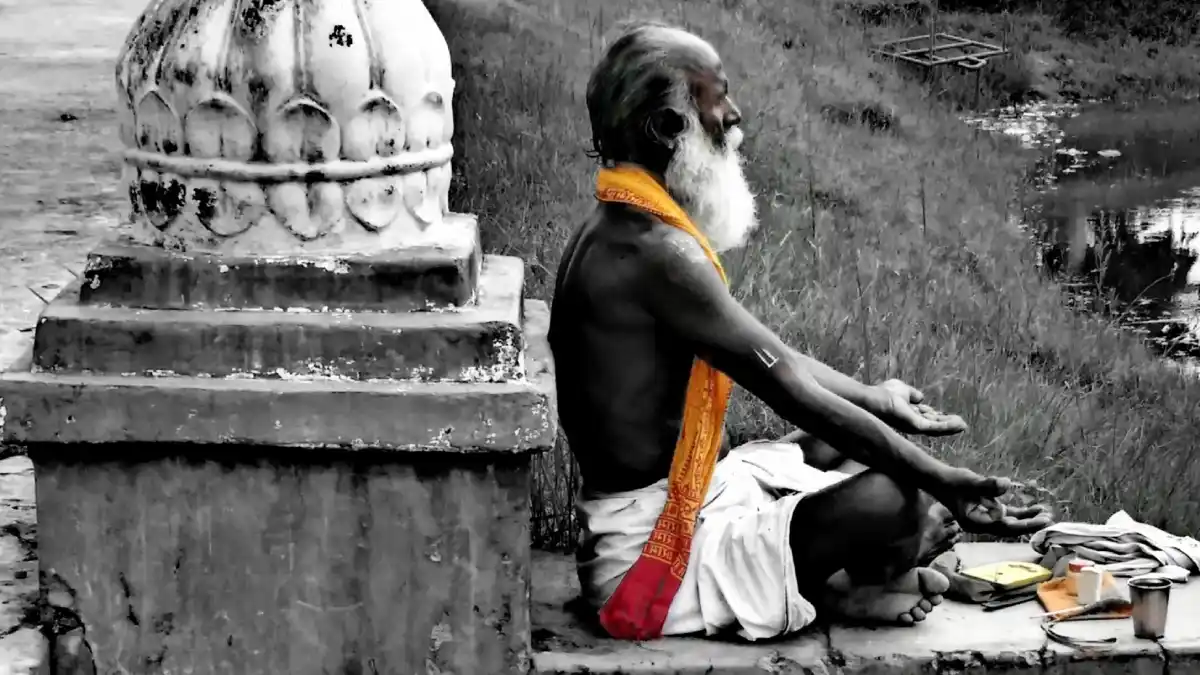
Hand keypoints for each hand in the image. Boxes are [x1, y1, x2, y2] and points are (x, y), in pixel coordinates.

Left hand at [873, 379, 966, 436]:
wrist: (873, 400)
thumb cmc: (883, 394)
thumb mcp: (902, 390)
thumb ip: (912, 394)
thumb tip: (920, 397)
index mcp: (908, 413)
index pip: (926, 416)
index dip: (938, 416)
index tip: (951, 416)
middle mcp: (912, 422)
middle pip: (933, 424)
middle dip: (947, 424)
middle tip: (961, 424)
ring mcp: (914, 426)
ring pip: (936, 428)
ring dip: (950, 427)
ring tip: (963, 425)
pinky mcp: (917, 427)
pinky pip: (936, 428)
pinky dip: (948, 426)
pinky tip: (959, 424)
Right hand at [938, 469, 1053, 536]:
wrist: (940, 480)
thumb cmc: (952, 482)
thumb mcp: (970, 482)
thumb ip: (988, 485)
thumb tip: (1006, 483)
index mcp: (976, 523)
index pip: (1004, 526)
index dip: (1024, 524)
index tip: (1040, 519)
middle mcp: (982, 524)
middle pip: (1009, 528)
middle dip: (1029, 524)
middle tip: (1049, 520)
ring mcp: (986, 518)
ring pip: (1010, 522)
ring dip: (1027, 518)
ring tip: (1045, 514)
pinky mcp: (988, 511)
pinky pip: (1008, 515)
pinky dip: (1020, 513)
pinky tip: (1035, 508)